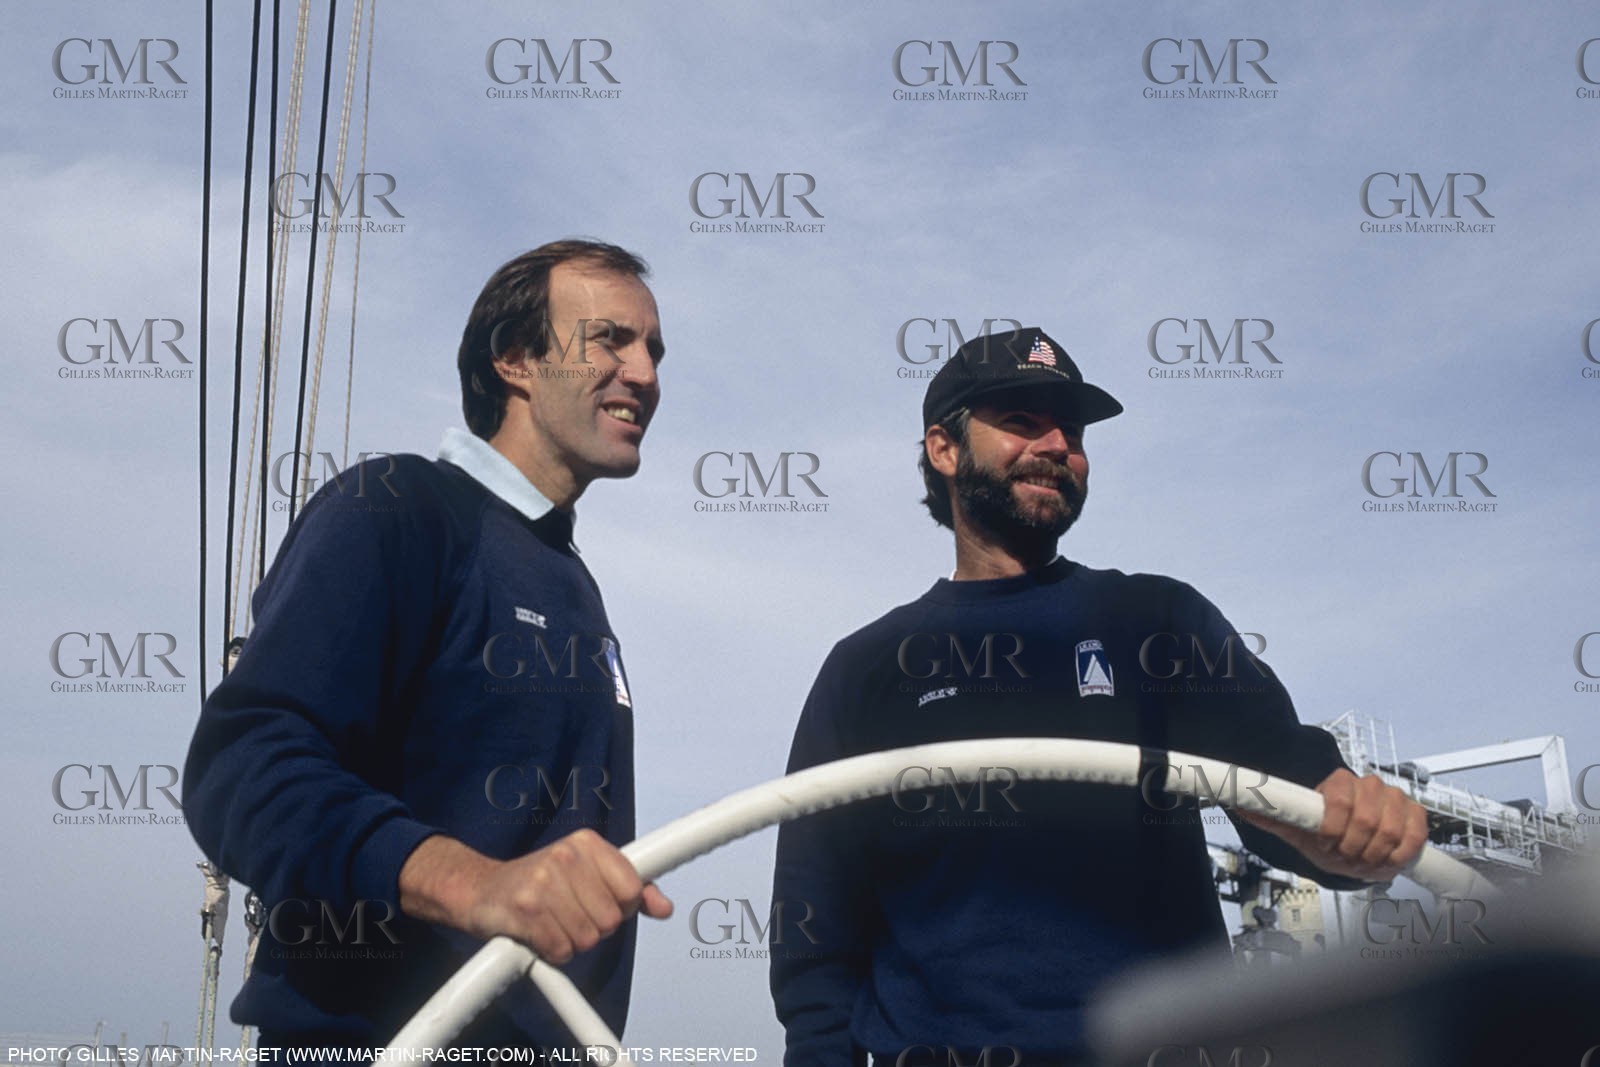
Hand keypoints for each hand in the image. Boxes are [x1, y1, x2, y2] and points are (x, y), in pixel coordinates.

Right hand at [400, 829, 672, 963]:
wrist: (480, 889)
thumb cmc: (541, 883)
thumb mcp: (588, 874)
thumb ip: (631, 889)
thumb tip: (665, 908)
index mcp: (587, 843)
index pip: (633, 888)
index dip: (622, 906)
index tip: (603, 903)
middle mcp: (567, 856)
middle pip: (612, 919)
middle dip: (595, 927)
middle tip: (570, 914)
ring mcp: (544, 882)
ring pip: (589, 938)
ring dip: (573, 941)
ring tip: (554, 922)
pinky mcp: (526, 910)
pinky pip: (562, 951)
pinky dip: (554, 952)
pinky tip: (540, 934)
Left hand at [1236, 768, 1427, 882]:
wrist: (1352, 834)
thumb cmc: (1323, 830)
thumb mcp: (1296, 827)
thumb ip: (1270, 816)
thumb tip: (1239, 805)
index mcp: (1337, 782)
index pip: (1337, 802)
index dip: (1331, 831)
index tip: (1325, 844)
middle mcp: (1368, 784)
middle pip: (1366, 820)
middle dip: (1353, 848)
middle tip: (1344, 857)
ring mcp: (1394, 797)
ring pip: (1389, 831)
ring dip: (1374, 856)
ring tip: (1362, 860)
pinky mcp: (1415, 813)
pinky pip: (1414, 837)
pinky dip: (1400, 855)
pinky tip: (1387, 860)